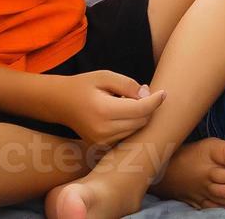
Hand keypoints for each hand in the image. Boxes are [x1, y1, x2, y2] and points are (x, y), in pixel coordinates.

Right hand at [50, 71, 165, 147]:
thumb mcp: (105, 76)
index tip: (164, 92)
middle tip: (139, 92)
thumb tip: (148, 95)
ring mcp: (102, 142)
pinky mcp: (102, 148)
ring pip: (136, 131)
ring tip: (125, 103)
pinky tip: (121, 114)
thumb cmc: (84, 86)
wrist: (60, 104)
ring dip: (139, 116)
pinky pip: (127, 137)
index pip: (140, 109)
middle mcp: (103, 131)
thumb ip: (128, 84)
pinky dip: (130, 125)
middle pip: (141, 121)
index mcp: (103, 111)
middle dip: (147, 107)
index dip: (156, 100)